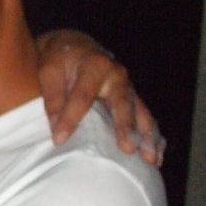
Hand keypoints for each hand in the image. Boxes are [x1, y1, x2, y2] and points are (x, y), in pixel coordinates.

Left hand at [36, 29, 164, 165]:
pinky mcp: (132, 98)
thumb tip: (55, 126)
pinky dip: (152, 137)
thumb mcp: (49, 71)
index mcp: (95, 65)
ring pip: (141, 113)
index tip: (59, 140)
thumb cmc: (60, 59)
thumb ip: (52, 97)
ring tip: (151, 159)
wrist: (75, 46)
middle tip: (128, 149)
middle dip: (126, 127)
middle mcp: (117, 75)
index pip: (82, 96)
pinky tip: (156, 157)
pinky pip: (145, 118)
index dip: (71, 118)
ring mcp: (128, 87)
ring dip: (147, 136)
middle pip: (122, 104)